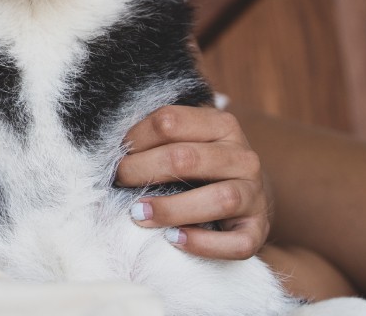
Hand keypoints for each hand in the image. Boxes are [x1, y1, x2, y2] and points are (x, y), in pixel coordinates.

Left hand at [117, 105, 269, 259]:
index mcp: (222, 125)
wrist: (248, 194)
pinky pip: (236, 242)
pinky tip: (173, 238)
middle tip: (119, 180)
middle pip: (187, 158)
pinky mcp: (257, 230)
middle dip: (143, 170)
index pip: (170, 121)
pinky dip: (203, 244)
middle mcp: (243, 157)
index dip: (135, 137)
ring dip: (171, 208)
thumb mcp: (187, 139)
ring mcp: (254, 194)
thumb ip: (157, 136)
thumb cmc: (202, 165)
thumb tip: (108, 143)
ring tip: (139, 214)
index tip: (116, 153)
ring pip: (219, 199)